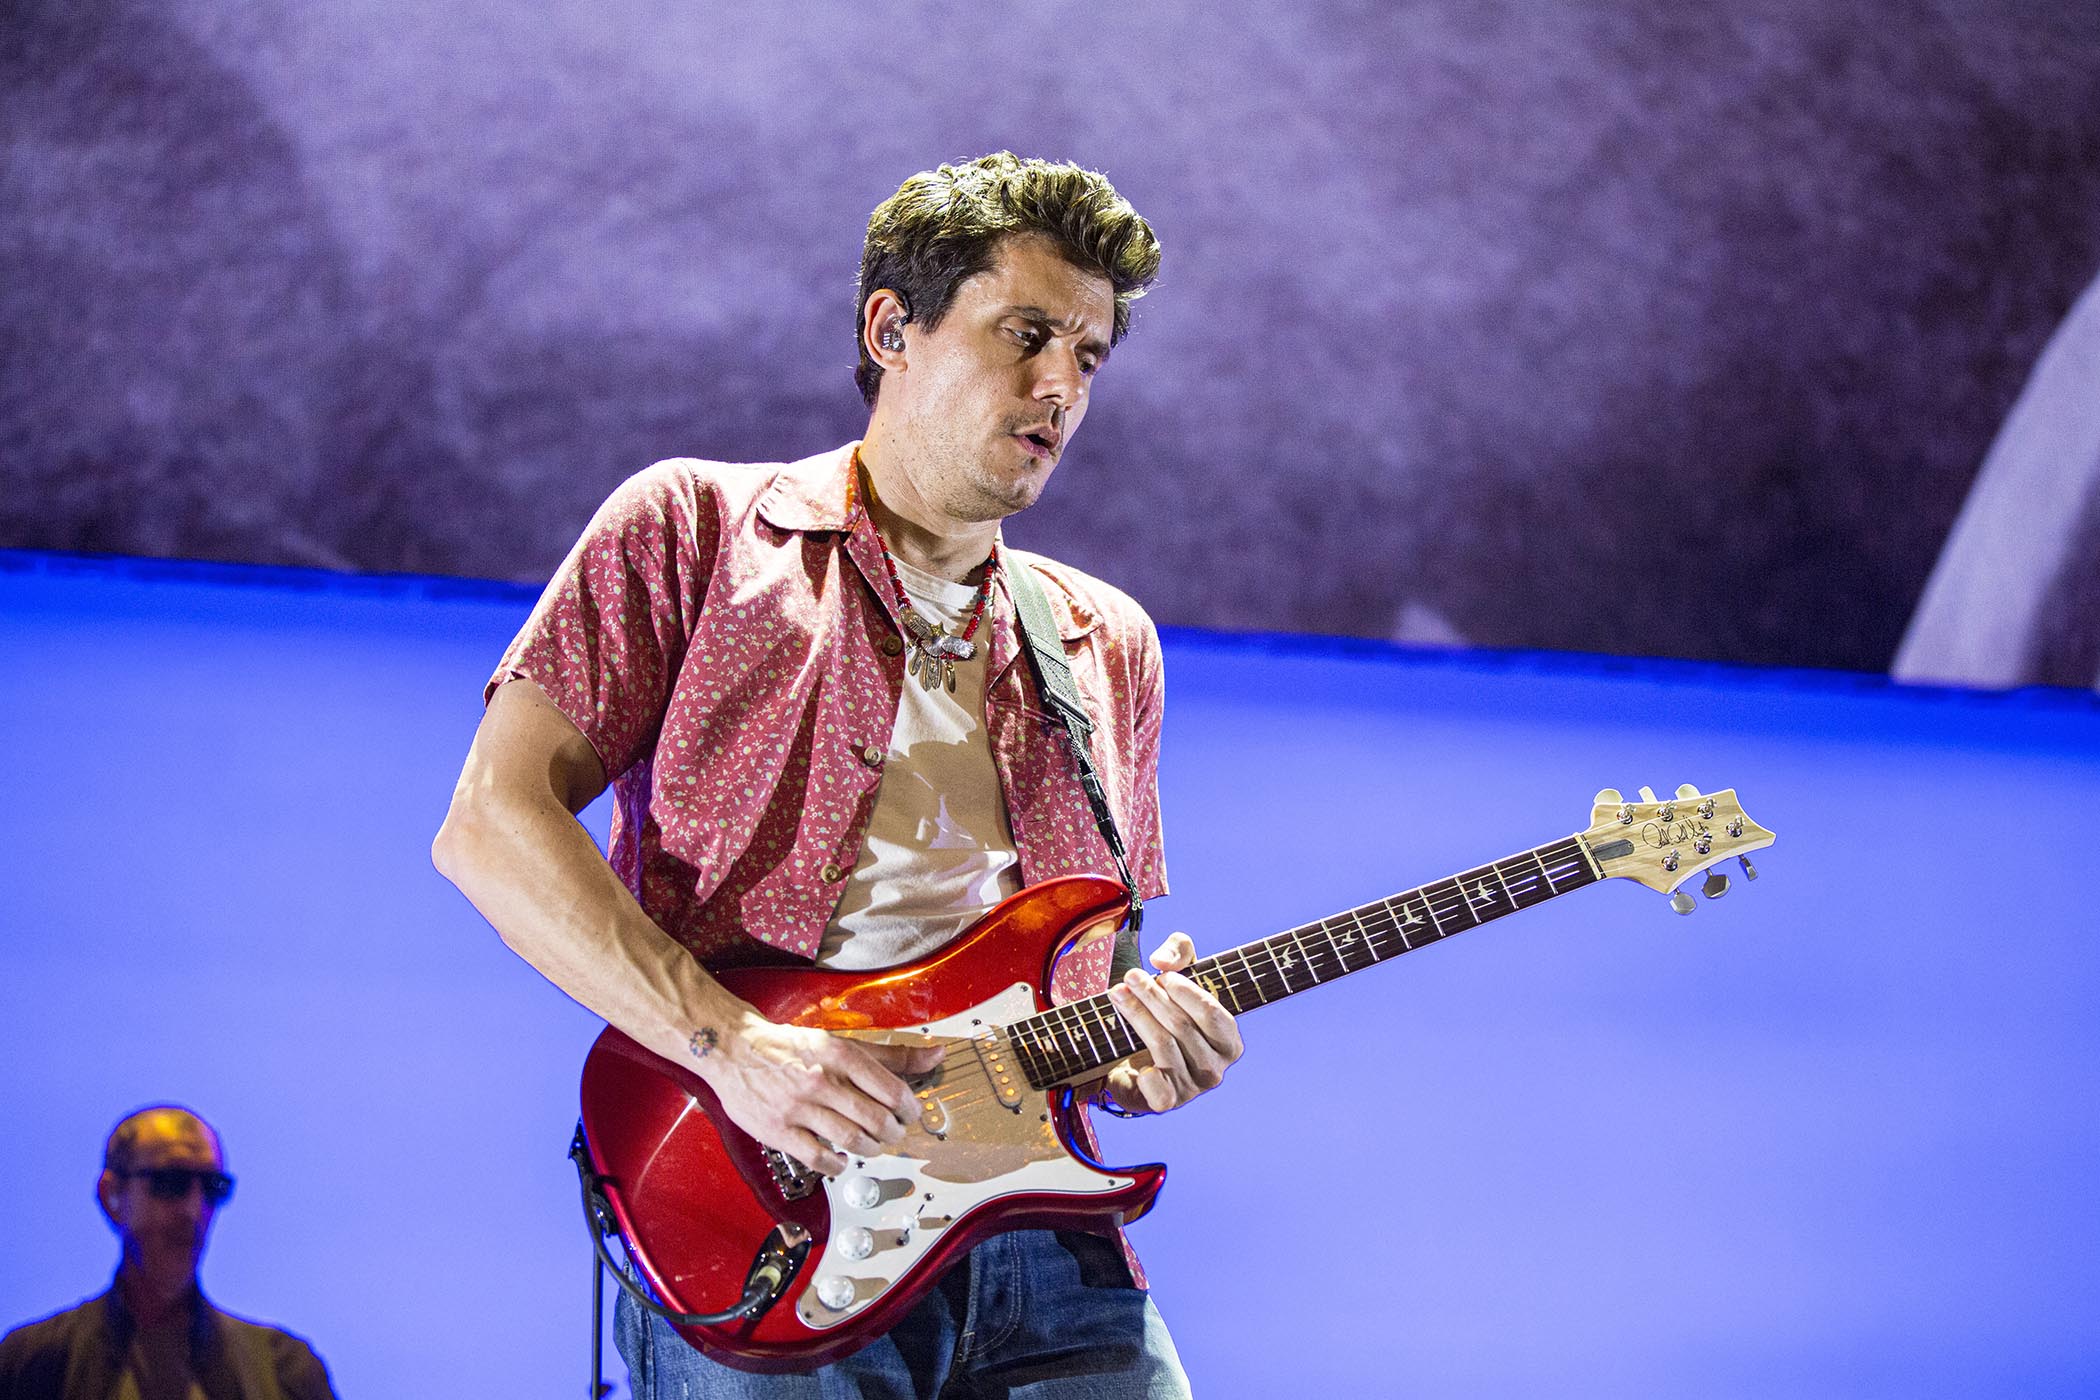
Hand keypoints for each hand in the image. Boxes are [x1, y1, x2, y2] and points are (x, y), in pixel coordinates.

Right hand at [697, 1013, 943, 1174]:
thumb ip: (891, 1053)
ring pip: (851, 1139)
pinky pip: (819, 1158)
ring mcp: (798, 1107)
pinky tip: (843, 1160)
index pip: (892, 1089)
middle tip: (894, 1133)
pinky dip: (838, 1164)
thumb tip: (936, 1055)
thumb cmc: (790, 1046)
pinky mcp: (779, 1131)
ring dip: (871, 1149)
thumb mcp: (841, 1042)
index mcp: (839, 1055)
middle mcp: (821, 1080)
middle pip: (875, 1118)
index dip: (910, 1108)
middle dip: (894, 1132)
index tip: (911, 1114)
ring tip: (872, 1146)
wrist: (733, 1048)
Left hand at [1102, 932, 1242, 1114]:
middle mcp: (1215, 1068)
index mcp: (1228, 1041)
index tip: (1161, 973)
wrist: (1137, 1054)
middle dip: (1153, 997)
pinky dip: (1149, 1081)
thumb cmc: (1168, 1009)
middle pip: (1183, 1027)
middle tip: (1131, 976)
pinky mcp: (1165, 1101)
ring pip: (1163, 1047)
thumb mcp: (1178, 971)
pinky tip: (1138, 1066)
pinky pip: (1160, 1094)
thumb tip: (1162, 960)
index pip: (1212, 1013)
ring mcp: (1190, 1087)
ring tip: (1118, 993)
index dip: (1186, 991)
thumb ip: (1179, 950)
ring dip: (1138, 1016)